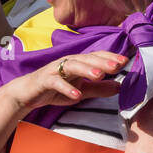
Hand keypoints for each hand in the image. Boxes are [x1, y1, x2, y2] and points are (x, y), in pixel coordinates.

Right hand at [0, 51, 127, 112]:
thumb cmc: (55, 89)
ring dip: (86, 69)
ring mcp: (54, 70)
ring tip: (99, 75)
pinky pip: (55, 82)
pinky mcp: (43, 80)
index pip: (96, 57)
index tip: (125, 61)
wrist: (26, 93)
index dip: (110, 57)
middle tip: (117, 65)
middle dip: (102, 61)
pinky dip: (66, 87)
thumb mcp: (81, 91)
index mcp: (78, 63)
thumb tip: (120, 87)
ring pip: (72, 65)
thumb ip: (99, 89)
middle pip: (87, 58)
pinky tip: (76, 95)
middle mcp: (67, 62)